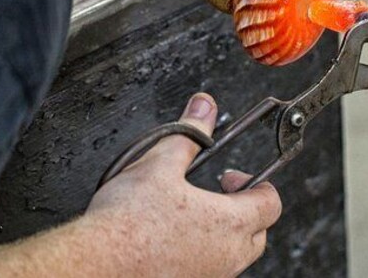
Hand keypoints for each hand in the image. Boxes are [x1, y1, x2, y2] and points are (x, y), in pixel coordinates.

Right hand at [85, 93, 282, 277]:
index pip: (270, 203)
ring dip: (221, 234)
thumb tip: (204, 107)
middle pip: (258, 233)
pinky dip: (200, 254)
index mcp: (229, 223)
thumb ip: (189, 133)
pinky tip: (172, 241)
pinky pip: (208, 271)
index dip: (256, 183)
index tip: (230, 176)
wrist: (96, 264)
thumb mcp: (160, 162)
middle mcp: (226, 257)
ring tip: (190, 215)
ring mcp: (208, 277)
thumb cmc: (127, 222)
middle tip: (216, 195)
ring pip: (233, 256)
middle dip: (243, 210)